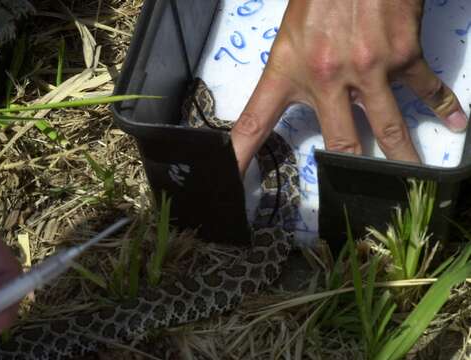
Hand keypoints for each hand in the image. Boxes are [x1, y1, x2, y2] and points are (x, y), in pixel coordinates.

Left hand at [231, 0, 467, 173]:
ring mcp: (368, 70)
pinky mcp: (402, 56)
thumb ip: (295, 72)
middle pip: (340, 142)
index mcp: (287, 72)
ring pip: (388, 128)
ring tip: (411, 179)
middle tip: (357, 199)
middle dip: (351, 173)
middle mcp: (326, 78)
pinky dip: (444, 106)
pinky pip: (426, 89)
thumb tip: (308, 100)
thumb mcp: (290, 36)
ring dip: (403, 158)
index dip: (239, 156)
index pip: (254, 122)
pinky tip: (457, 122)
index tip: (230, 183)